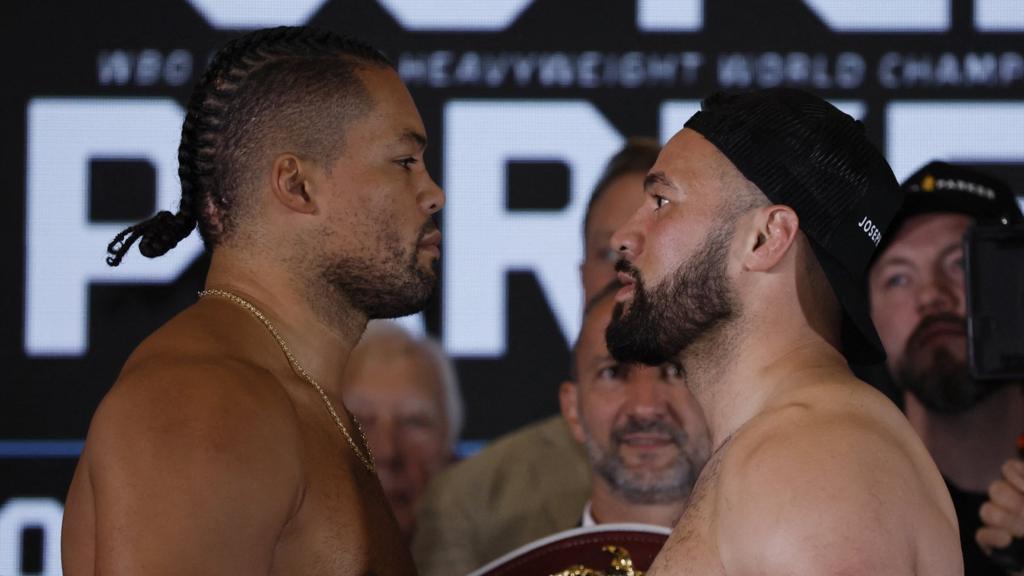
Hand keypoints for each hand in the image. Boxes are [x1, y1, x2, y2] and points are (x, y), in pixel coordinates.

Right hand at [977, 458, 1023, 573]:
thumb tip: (1011, 476)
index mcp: (1020, 489)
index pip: (1009, 468)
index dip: (1018, 476)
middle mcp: (1009, 502)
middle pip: (995, 489)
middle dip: (1013, 503)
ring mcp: (998, 522)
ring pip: (986, 511)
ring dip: (1006, 520)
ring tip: (1021, 532)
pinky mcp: (989, 541)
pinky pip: (981, 535)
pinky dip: (994, 536)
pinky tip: (1008, 540)